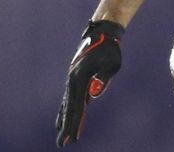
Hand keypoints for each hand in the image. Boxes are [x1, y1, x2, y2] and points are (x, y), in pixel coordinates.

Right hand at [56, 20, 124, 146]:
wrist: (102, 33)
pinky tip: (64, 117)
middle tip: (62, 144)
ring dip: (65, 119)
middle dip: (66, 125)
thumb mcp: (112, 62)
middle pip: (69, 107)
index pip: (76, 105)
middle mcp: (73, 79)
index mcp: (80, 77)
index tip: (71, 138)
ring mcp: (73, 78)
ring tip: (61, 134)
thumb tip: (93, 94)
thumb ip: (104, 77)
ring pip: (68, 103)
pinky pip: (71, 97)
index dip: (73, 123)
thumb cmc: (110, 49)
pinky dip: (67, 108)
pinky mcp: (77, 77)